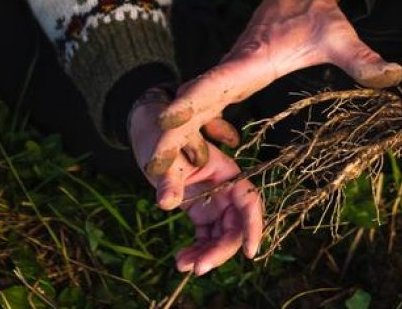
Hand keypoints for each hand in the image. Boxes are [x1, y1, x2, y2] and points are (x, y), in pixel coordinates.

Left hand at [128, 89, 263, 273]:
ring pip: (221, 237)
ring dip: (207, 255)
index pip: (249, 201)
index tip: (250, 252)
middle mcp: (226, 190)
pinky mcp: (200, 213)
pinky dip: (196, 251)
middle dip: (221, 250)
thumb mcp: (166, 157)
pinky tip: (180, 261)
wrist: (148, 133)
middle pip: (235, 226)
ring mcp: (214, 203)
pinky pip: (205, 238)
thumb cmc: (161, 137)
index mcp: (228, 172)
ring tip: (182, 265)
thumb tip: (166, 203)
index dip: (253, 226)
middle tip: (198, 269)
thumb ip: (170, 180)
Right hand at [147, 0, 401, 177]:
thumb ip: (362, 58)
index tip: (166, 126)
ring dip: (175, 141)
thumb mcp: (339, 34)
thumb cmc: (315, 12)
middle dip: (170, 138)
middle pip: (190, 105)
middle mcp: (230, 71)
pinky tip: (190, 158)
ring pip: (191, 110)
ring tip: (161, 181)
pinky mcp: (231, 82)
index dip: (188, 106)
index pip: (211, 84)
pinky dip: (189, 132)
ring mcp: (228, 77)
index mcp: (248, 62)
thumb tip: (391, 77)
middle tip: (155, 177)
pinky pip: (202, 110)